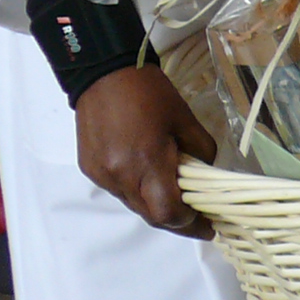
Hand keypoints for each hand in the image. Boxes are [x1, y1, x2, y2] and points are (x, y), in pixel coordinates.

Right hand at [76, 64, 216, 238]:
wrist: (103, 74)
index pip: (168, 213)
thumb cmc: (150, 94)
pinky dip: (138, 192)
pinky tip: (150, 180)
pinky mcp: (90, 169)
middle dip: (177, 222)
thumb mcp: (186, 121)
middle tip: (198, 218)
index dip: (191, 224)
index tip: (209, 225)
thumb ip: (201, 153)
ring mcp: (102, 175)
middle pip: (151, 216)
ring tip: (177, 198)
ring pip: (134, 206)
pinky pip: (119, 191)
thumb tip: (206, 177)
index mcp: (147, 163)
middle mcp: (120, 176)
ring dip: (156, 207)